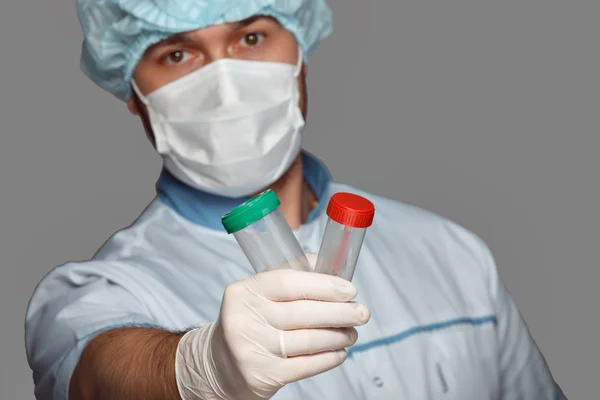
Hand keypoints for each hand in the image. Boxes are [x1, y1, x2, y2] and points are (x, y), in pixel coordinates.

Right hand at [175, 258, 369, 399]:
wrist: (221, 364)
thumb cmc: (251, 322)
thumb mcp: (260, 294)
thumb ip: (293, 276)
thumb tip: (333, 268)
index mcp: (245, 291)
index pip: (289, 282)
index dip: (324, 285)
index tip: (350, 290)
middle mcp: (245, 318)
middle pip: (304, 313)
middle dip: (340, 312)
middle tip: (362, 312)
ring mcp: (252, 349)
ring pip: (309, 340)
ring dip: (339, 336)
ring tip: (352, 333)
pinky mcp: (262, 375)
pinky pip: (306, 365)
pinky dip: (329, 358)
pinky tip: (339, 352)